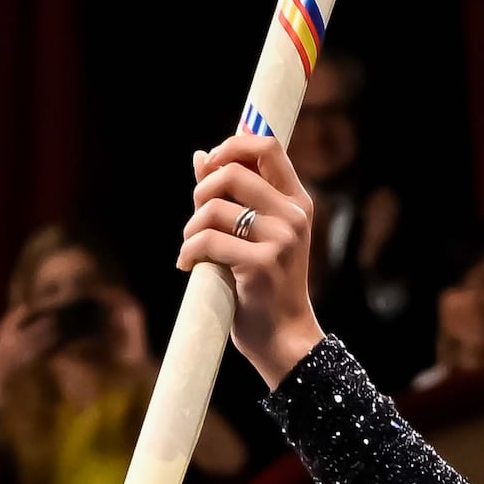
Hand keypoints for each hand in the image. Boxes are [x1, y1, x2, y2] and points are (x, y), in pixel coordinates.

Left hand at [174, 129, 324, 387]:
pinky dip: (188, 251)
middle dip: (201, 192)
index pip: (267, 145)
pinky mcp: (261, 265)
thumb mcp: (257, 235)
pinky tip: (187, 264)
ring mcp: (281, 240)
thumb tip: (200, 156)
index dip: (231, 146)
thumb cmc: (266, 286)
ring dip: (191, 228)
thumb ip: (234, 196)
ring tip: (191, 248)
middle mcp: (293, 215)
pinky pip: (208, 240)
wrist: (284, 338)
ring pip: (214, 208)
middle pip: (232, 172)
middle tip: (196, 219)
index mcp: (296, 201)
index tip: (210, 165)